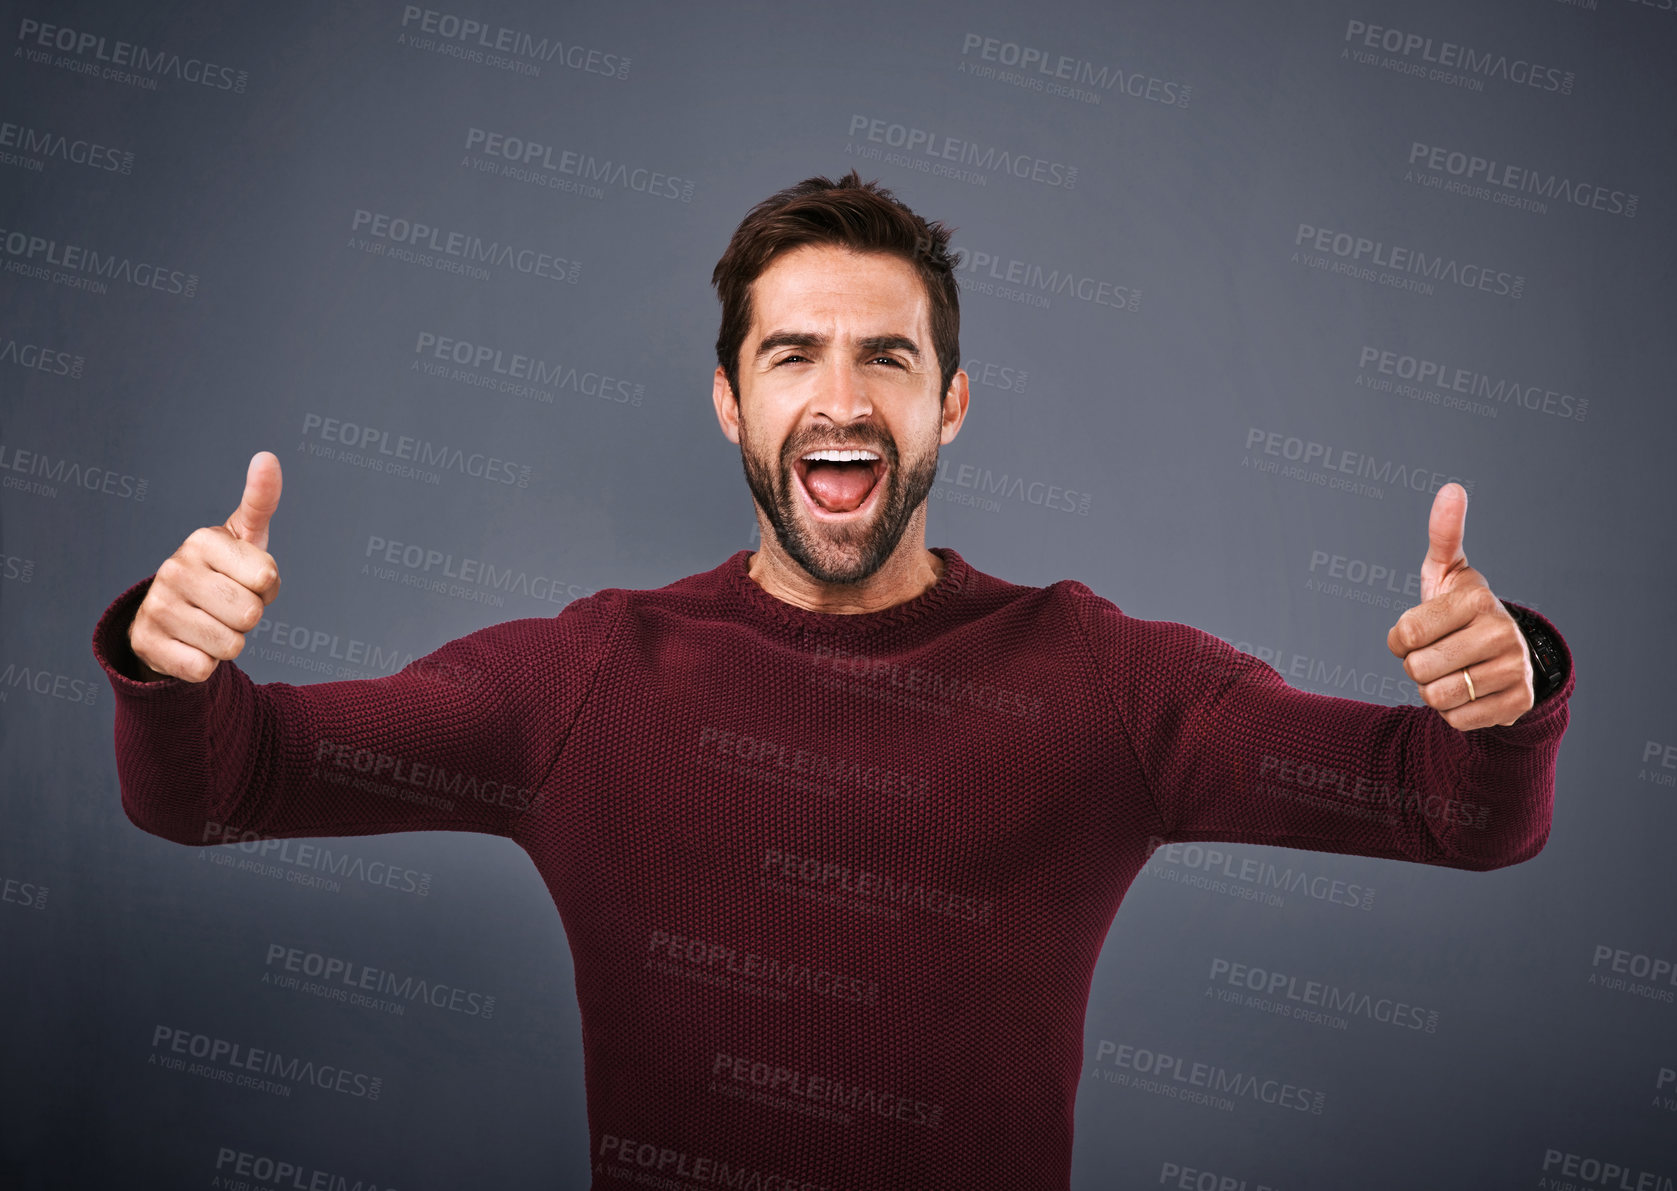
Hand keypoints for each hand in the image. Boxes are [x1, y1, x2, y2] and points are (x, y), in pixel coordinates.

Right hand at [127, 451, 282, 682]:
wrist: (173, 620)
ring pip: (231, 646)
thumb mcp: (245, 537)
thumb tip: (267, 457)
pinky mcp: (146, 644)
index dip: (267, 588)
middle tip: (228, 606)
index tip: (247, 580)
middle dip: (249, 617)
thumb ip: (261, 500)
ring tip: (211, 624)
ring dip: (230, 643)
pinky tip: (191, 645)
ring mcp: (157, 606)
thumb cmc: (223, 574)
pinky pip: (204, 669)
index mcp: (203, 540)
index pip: (267, 578)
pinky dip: (206, 665)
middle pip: (250, 614)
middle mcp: (174, 568)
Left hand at [1386, 483, 1533, 730]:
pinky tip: (1469, 692)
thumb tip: (1452, 488)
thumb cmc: (1460, 611)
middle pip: (1417, 669)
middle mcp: (1501, 631)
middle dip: (1416, 667)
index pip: (1404, 634)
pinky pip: (1456, 721)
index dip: (1399, 641)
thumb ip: (1444, 534)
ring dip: (1432, 691)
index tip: (1418, 633)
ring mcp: (1514, 668)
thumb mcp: (1447, 573)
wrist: (1504, 655)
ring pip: (1435, 698)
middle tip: (1438, 654)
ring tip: (1452, 672)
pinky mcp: (1518, 702)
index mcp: (1476, 598)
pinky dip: (1453, 713)